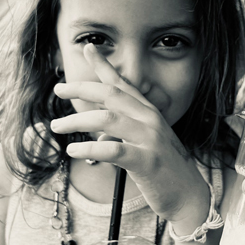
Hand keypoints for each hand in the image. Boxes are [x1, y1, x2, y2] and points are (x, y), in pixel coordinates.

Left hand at [51, 44, 208, 231]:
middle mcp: (150, 119)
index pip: (123, 83)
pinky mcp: (147, 161)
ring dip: (77, 120)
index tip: (88, 48)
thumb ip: (121, 134)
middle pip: (111, 94)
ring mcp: (150, 139)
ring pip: (108, 119)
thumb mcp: (143, 145)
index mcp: (149, 112)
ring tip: (55, 126)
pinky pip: (114, 150)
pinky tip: (73, 149)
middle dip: (82, 88)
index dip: (105, 65)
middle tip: (58, 89)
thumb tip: (98, 135)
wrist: (188, 196)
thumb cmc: (163, 170)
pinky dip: (90, 147)